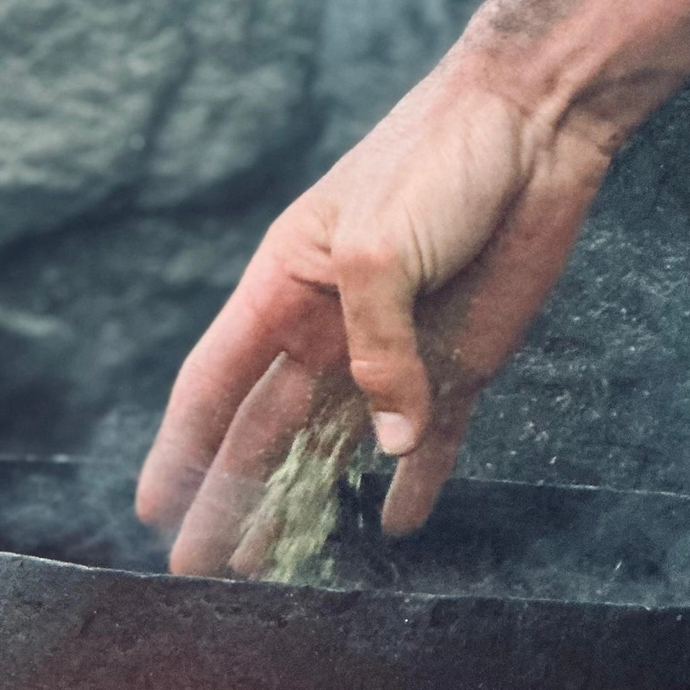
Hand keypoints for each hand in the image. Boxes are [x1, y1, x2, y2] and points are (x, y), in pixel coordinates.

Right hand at [137, 50, 617, 570]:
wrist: (537, 119)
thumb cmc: (438, 158)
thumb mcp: (379, 248)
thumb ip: (377, 349)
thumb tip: (389, 444)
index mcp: (283, 291)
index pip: (213, 387)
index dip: (179, 451)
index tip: (152, 511)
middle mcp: (327, 331)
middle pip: (262, 437)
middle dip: (229, 503)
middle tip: (198, 570)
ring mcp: (393, 353)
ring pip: (333, 452)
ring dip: (303, 507)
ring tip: (273, 569)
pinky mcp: (459, 365)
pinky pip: (429, 445)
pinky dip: (413, 487)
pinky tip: (393, 527)